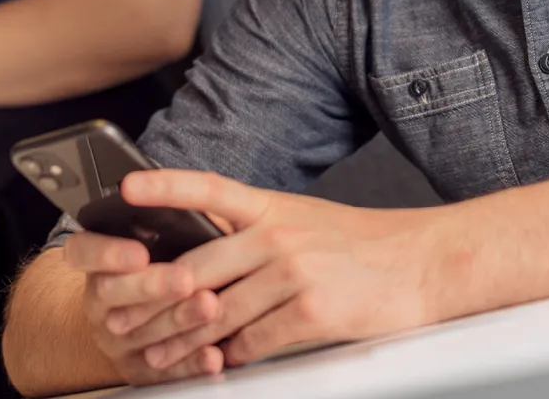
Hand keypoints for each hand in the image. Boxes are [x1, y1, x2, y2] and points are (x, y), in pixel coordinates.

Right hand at [62, 232, 226, 384]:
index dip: (107, 253)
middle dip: (152, 286)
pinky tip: (212, 354)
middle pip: (112, 293)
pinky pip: (162, 370)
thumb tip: (191, 205)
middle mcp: (99, 301)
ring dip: (178, 320)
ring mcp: (114, 338)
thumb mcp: (151, 237)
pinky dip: (189, 363)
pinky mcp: (137, 368)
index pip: (83, 252)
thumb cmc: (155, 264)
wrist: (130, 319)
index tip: (139, 253)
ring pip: (141, 332)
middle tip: (186, 278)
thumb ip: (166, 222)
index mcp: (97, 262)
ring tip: (210, 306)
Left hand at [106, 170, 441, 375]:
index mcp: (273, 206)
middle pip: (196, 267)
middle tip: (123, 317)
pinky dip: (232, 356)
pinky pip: (253, 341)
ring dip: (185, 341)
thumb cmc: (365, 246)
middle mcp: (279, 233)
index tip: (126, 187)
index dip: (165, 185)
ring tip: (162, 355)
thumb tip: (205, 258)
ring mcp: (294, 271)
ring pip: (218, 313)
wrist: (424, 265)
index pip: (208, 188)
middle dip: (155, 300)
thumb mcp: (306, 220)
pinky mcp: (310, 311)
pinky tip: (221, 363)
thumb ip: (257, 233)